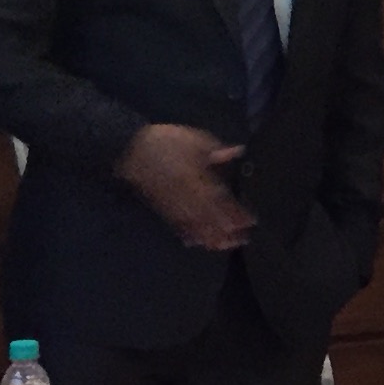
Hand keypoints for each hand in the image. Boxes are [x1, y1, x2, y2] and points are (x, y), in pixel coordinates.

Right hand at [116, 123, 252, 251]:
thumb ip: (217, 150)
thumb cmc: (167, 142)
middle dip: (230, 233)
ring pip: (198, 230)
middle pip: (214, 223)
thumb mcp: (195, 140)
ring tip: (228, 244)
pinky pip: (180, 229)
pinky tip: (199, 243)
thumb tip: (238, 153)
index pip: (224, 204)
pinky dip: (192, 238)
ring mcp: (176, 209)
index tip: (252, 221)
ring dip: (214, 240)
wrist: (132, 150)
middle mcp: (190, 201)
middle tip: (245, 238)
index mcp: (200, 182)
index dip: (239, 215)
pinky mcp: (164, 211)